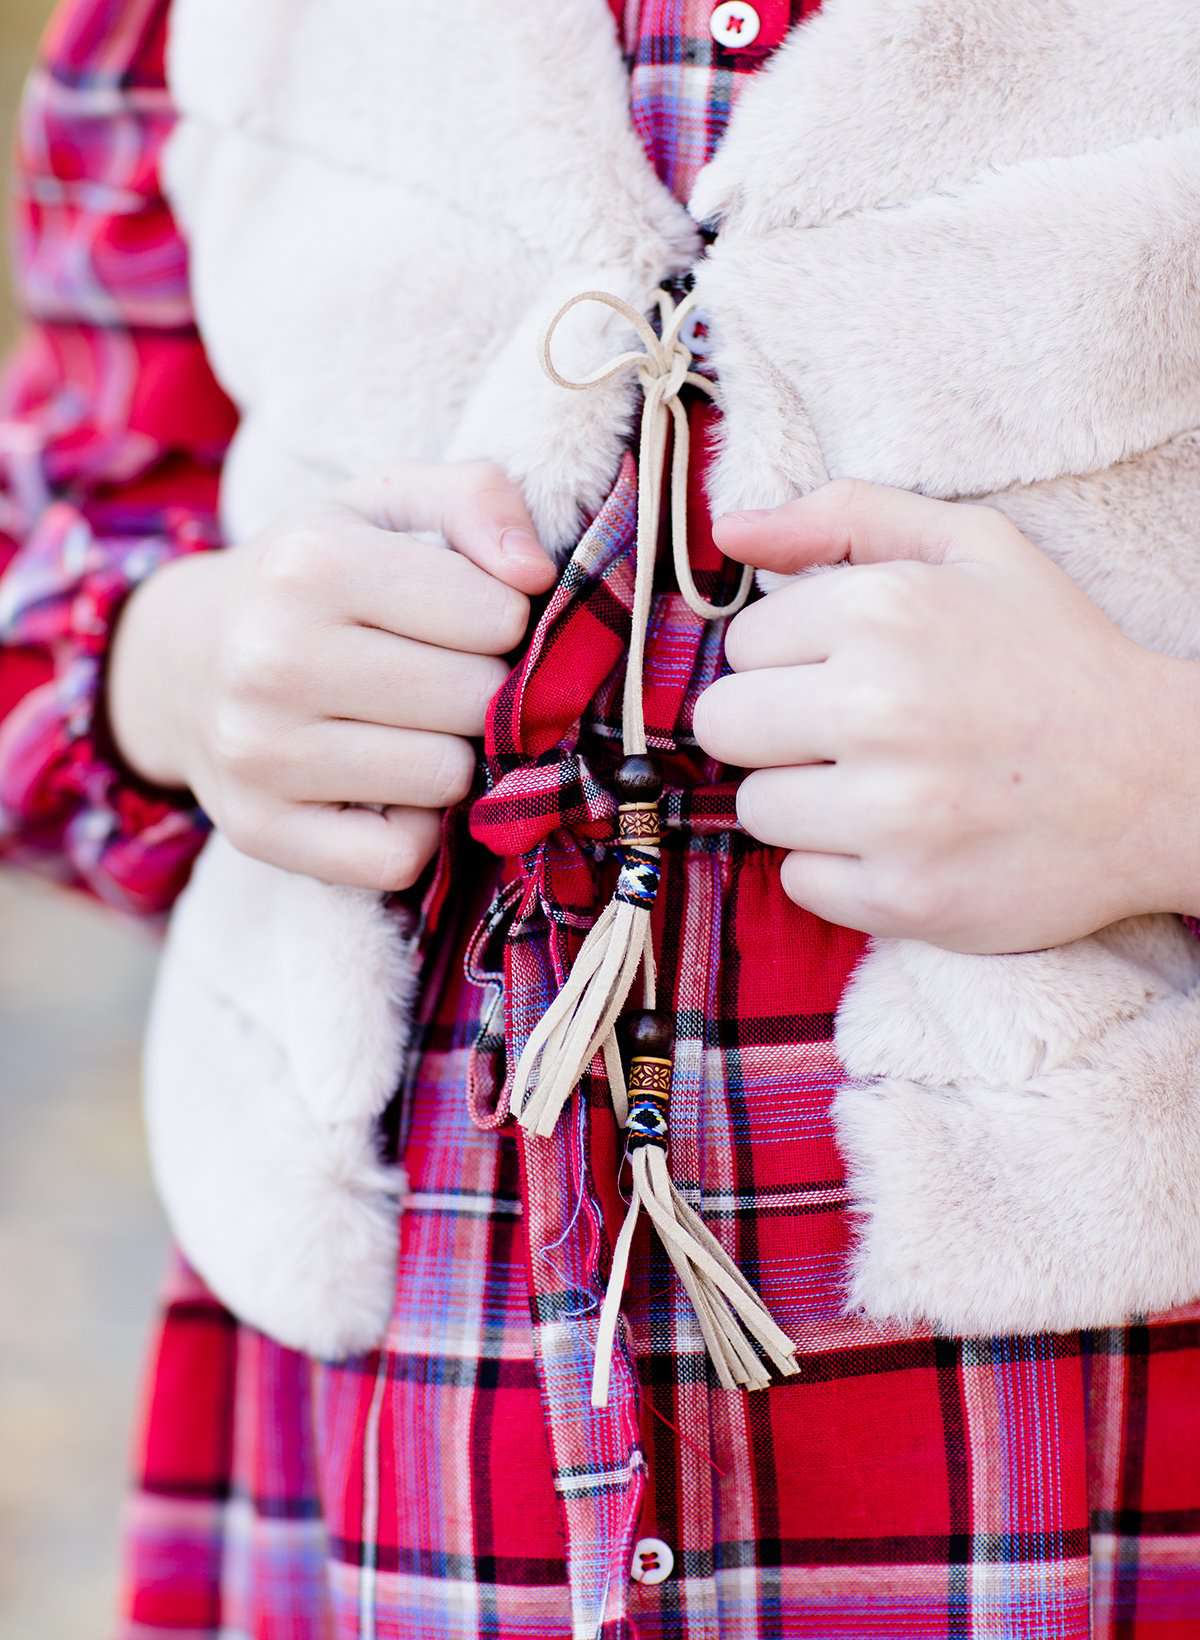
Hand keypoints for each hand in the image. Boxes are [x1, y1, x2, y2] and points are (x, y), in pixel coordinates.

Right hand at [108, 462, 554, 889]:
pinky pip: (398, 858)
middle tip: (434, 676)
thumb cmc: (311, 579)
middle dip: (479, 688)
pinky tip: (385, 788)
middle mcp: (273, 658)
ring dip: (449, 756)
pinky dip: (413, 831)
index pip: (497, 614)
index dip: (501, 618)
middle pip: (475, 699)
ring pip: (447, 779)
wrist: (181, 659)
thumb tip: (536, 574)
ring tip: (405, 726)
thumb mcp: (385, 505)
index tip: (461, 617)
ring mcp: (259, 754)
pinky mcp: (260, 832)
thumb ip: (477, 499)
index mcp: (311, 563)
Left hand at [693, 479, 1199, 951]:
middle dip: (773, 728)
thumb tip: (729, 532)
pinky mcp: (906, 897)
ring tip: (884, 787)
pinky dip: (838, 867)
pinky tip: (901, 841)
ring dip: (803, 801)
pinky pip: (799, 882)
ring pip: (755, 808)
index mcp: (883, 610)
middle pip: (725, 726)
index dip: (792, 660)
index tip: (851, 672)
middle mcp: (878, 708)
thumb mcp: (970, 546)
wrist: (1160, 781)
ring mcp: (891, 813)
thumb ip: (843, 517)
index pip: (743, 644)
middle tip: (849, 735)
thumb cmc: (1054, 657)